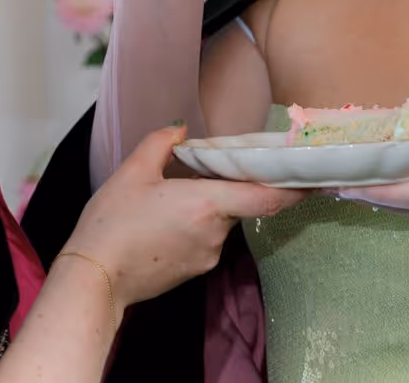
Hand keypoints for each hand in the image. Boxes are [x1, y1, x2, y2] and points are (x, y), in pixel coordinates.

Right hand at [66, 124, 303, 308]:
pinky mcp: (195, 271)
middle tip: (205, 173)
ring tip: (168, 201)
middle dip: (229, 187)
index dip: (294, 187)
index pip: (267, 196)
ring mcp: (208, 255)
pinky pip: (206, 240)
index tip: (314, 177)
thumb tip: (180, 130)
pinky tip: (163, 223)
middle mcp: (216, 232)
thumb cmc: (112, 223)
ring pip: (221, 222)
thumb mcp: (132, 173)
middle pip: (240, 204)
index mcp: (208, 204)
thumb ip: (160, 143)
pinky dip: (195, 227)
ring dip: (207, 208)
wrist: (94, 278)